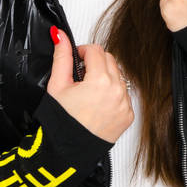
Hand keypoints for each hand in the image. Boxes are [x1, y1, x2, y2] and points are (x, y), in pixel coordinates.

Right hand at [46, 29, 133, 143]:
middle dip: (95, 63)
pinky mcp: (128, 115)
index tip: (76, 60)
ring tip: (88, 92)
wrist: (67, 150)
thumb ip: (62, 56)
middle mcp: (117, 91)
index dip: (83, 52)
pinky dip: (112, 94)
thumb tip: (60, 36)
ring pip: (118, 76)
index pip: (96, 50)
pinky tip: (97, 103)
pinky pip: (123, 94)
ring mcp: (125, 104)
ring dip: (105, 77)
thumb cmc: (61, 121)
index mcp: (99, 81)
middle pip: (109, 60)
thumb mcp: (57, 85)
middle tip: (80, 76)